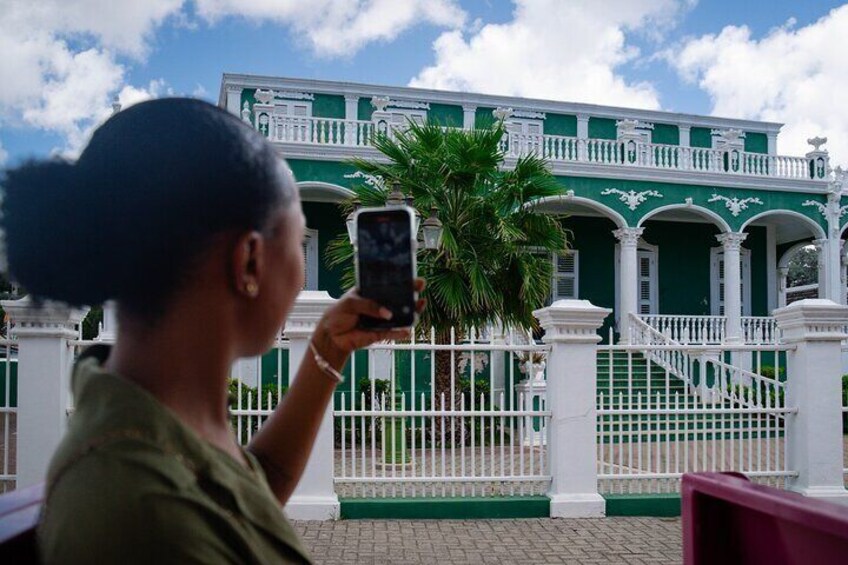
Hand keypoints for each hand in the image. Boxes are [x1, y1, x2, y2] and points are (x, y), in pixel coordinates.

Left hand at [311, 278, 425, 368]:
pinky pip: (393, 333)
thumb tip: (388, 313)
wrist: (331, 335)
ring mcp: (381, 320)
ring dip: (411, 313)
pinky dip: (401, 332)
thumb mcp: (350, 303)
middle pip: (399, 300)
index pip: (389, 285)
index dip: (403, 282)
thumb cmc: (338, 314)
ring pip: (400, 316)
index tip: (415, 279)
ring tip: (419, 308)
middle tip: (420, 290)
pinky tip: (408, 331)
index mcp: (372, 293)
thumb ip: (369, 305)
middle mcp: (379, 305)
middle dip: (412, 295)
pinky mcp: (380, 334)